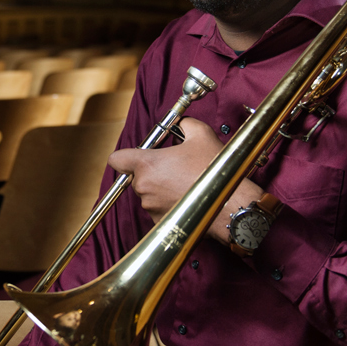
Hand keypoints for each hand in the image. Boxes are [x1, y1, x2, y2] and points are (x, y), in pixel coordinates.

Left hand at [108, 118, 262, 245]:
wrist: (230, 203)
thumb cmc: (214, 170)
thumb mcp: (201, 134)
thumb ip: (184, 124)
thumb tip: (181, 124)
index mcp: (147, 165)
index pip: (116, 159)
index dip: (125, 156)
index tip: (136, 156)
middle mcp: (144, 187)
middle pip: (136, 176)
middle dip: (152, 171)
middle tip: (174, 166)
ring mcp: (151, 206)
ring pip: (148, 193)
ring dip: (161, 187)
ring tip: (184, 182)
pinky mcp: (159, 221)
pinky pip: (158, 208)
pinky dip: (168, 203)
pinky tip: (186, 196)